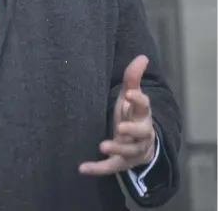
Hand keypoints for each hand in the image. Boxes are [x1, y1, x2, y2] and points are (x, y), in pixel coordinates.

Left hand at [79, 55, 155, 175]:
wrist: (141, 144)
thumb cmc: (132, 114)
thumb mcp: (132, 96)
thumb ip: (133, 77)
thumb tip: (142, 56)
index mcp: (142, 115)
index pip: (144, 106)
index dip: (138, 100)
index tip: (129, 94)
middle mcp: (141, 134)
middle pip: (141, 133)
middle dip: (131, 131)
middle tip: (120, 127)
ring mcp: (132, 150)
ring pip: (128, 152)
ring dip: (116, 149)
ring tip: (102, 146)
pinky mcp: (122, 163)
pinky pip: (111, 167)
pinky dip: (97, 168)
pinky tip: (82, 168)